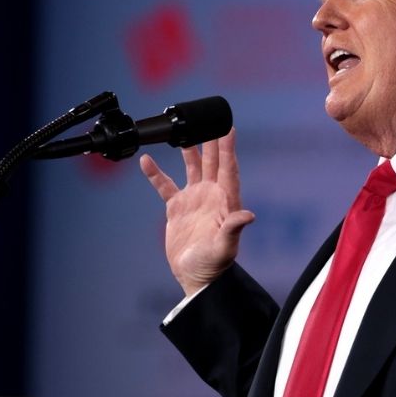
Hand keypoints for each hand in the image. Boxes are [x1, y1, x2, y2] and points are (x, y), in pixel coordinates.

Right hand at [139, 128, 254, 294]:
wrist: (195, 277)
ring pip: (191, 168)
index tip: (229, 128)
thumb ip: (234, 228)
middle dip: (211, 141)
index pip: (228, 168)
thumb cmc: (214, 264)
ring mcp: (194, 200)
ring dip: (188, 150)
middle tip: (209, 119)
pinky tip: (147, 161)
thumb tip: (249, 215)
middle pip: (211, 162)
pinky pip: (165, 186)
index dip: (228, 148)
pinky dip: (156, 174)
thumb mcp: (225, 246)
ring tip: (182, 131)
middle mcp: (211, 196)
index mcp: (225, 201)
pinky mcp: (177, 208)